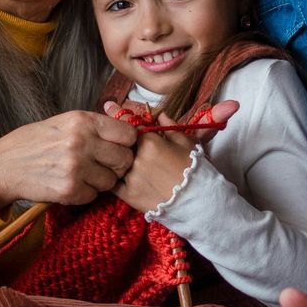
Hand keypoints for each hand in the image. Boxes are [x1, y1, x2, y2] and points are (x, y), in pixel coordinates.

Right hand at [0, 111, 138, 206]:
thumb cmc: (33, 142)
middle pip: (125, 159)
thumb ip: (93, 125)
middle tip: (103, 165)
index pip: (128, 134)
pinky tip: (71, 184)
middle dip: (117, 165)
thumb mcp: (63, 122)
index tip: (118, 147)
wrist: (4, 165)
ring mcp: (76, 167)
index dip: (127, 143)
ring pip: (111, 181)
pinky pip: (94, 196)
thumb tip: (124, 129)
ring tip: (84, 175)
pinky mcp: (70, 190)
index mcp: (82, 121)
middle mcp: (82, 142)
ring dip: (101, 181)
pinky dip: (85, 193)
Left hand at [110, 100, 238, 213]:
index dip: (119, 114)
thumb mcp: (186, 142)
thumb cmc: (194, 168)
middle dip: (117, 140)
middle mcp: (136, 158)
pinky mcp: (128, 195)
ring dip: (114, 158)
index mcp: (150, 142)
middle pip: (119, 143)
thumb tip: (159, 113)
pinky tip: (116, 174)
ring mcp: (130, 178)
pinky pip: (112, 182)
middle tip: (112, 136)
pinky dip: (112, 177)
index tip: (108, 106)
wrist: (198, 201)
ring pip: (113, 162)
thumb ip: (169, 126)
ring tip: (114, 157)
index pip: (128, 124)